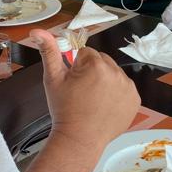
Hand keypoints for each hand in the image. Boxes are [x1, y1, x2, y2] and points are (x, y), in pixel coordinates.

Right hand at [31, 29, 139, 153]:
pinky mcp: (135, 99)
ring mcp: (128, 87)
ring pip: (113, 74)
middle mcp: (116, 72)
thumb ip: (48, 52)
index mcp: (96, 65)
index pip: (86, 53)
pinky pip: (124, 88)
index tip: (74, 83)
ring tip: (93, 100)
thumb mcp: (53, 79)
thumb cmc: (64, 109)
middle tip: (82, 92)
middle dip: (92, 72)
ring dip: (105, 81)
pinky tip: (105, 106)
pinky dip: (116, 94)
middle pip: (102, 61)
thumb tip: (37, 31)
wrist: (79, 140)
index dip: (77, 67)